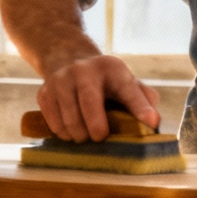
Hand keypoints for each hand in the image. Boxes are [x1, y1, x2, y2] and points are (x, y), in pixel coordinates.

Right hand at [37, 55, 160, 141]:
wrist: (66, 59)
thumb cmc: (104, 80)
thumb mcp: (126, 82)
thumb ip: (143, 99)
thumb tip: (153, 122)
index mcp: (111, 68)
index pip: (128, 88)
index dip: (140, 106)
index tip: (151, 121)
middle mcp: (83, 70)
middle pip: (89, 103)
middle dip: (96, 127)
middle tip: (99, 137)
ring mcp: (60, 81)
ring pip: (68, 118)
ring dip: (78, 135)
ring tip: (84, 136)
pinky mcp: (44, 92)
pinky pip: (53, 122)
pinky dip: (63, 133)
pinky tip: (70, 131)